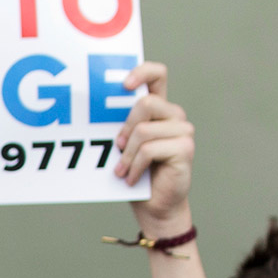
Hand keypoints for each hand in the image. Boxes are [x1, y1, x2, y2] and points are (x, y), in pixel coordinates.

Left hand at [114, 63, 192, 231]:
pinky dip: (134, 167)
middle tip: (118, 149)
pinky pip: (149, 150)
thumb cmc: (135, 175)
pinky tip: (132, 178)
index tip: (124, 84)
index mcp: (159, 110)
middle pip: (145, 104)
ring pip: (143, 131)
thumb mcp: (122, 148)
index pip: (158, 76)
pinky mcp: (185, 148)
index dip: (143, 72)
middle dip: (124, 129)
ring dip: (127, 156)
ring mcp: (183, 131)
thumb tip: (92, 115)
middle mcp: (174, 116)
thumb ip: (118, 128)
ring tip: (123, 171)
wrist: (154, 206)